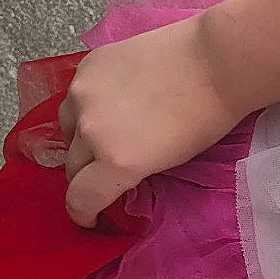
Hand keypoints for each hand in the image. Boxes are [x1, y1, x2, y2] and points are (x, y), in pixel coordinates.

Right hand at [58, 16, 245, 227]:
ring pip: (65, 128)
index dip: (82, 213)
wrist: (214, 61)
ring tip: (103, 139)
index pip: (81, 197)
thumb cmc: (207, 119)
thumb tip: (114, 174)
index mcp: (116, 160)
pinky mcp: (85, 66)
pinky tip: (108, 106)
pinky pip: (73, 97)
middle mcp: (90, 129)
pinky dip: (84, 109)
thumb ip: (132, 170)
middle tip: (100, 177)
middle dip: (83, 177)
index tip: (88, 217)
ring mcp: (82, 93)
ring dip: (78, 141)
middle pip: (70, 165)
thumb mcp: (170, 161)